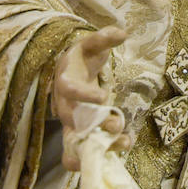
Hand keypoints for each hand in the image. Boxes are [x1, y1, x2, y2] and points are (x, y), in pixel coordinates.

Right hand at [53, 26, 130, 170]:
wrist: (71, 71)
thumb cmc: (83, 57)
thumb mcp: (92, 44)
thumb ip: (104, 38)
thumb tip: (121, 33)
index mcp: (66, 81)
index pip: (69, 89)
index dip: (84, 95)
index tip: (103, 97)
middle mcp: (64, 105)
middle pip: (71, 120)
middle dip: (93, 125)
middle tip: (115, 124)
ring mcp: (70, 121)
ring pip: (75, 140)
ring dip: (98, 145)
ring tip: (123, 143)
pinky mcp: (79, 132)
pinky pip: (81, 149)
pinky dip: (95, 155)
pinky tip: (118, 151)